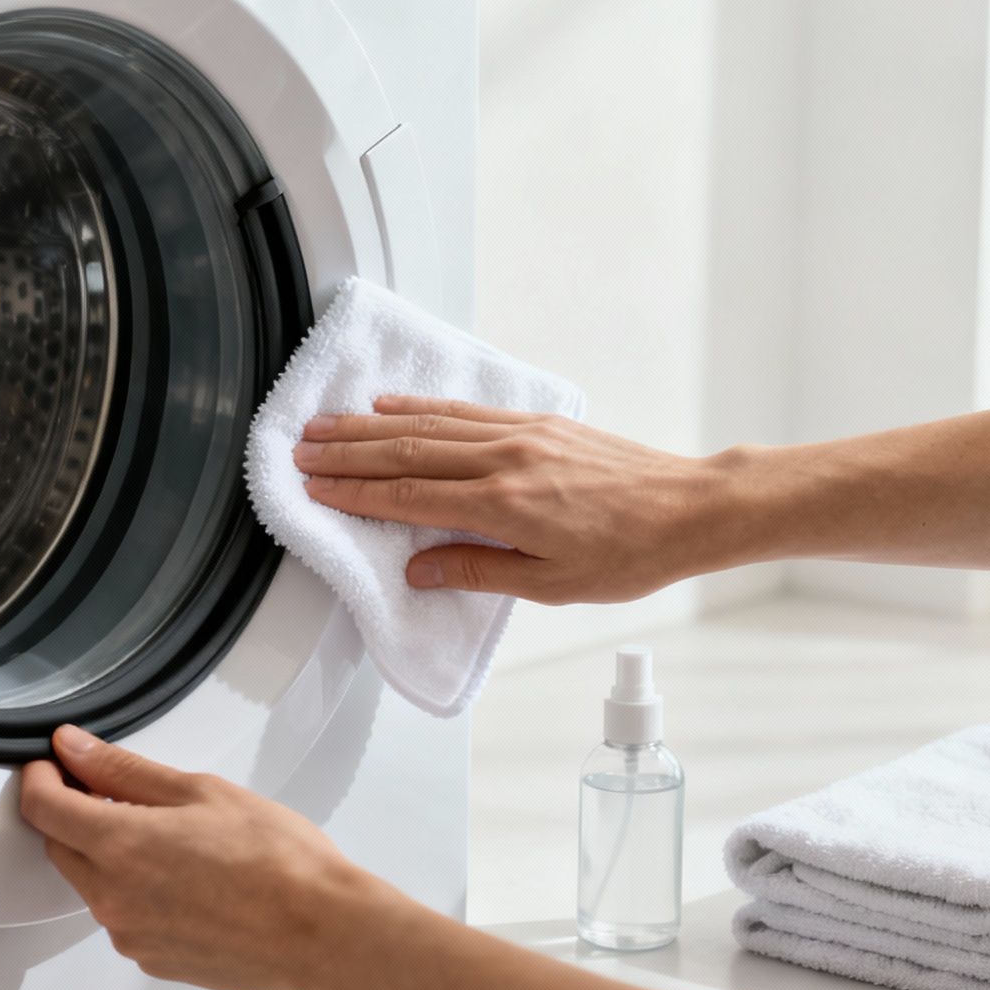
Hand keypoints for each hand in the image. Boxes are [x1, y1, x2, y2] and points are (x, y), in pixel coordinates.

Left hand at [18, 725, 392, 989]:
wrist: (320, 931)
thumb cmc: (277, 862)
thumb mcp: (198, 790)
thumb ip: (124, 771)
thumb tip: (77, 750)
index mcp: (119, 846)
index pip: (42, 808)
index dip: (41, 778)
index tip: (54, 764)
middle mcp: (113, 898)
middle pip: (60, 848)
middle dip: (73, 815)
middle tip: (112, 791)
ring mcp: (131, 935)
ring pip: (94, 885)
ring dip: (110, 855)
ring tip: (171, 836)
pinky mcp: (153, 959)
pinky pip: (125, 917)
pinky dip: (138, 892)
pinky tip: (185, 876)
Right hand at [292, 396, 734, 603]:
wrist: (689, 508)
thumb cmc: (629, 553)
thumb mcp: (552, 584)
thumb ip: (479, 571)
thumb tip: (419, 570)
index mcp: (503, 505)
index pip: (409, 496)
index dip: (355, 493)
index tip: (314, 488)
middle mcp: (504, 460)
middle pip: (406, 451)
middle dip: (347, 452)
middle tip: (300, 452)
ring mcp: (519, 434)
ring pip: (428, 424)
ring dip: (370, 424)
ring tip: (327, 424)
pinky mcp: (536, 422)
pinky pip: (463, 410)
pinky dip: (420, 406)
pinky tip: (392, 405)